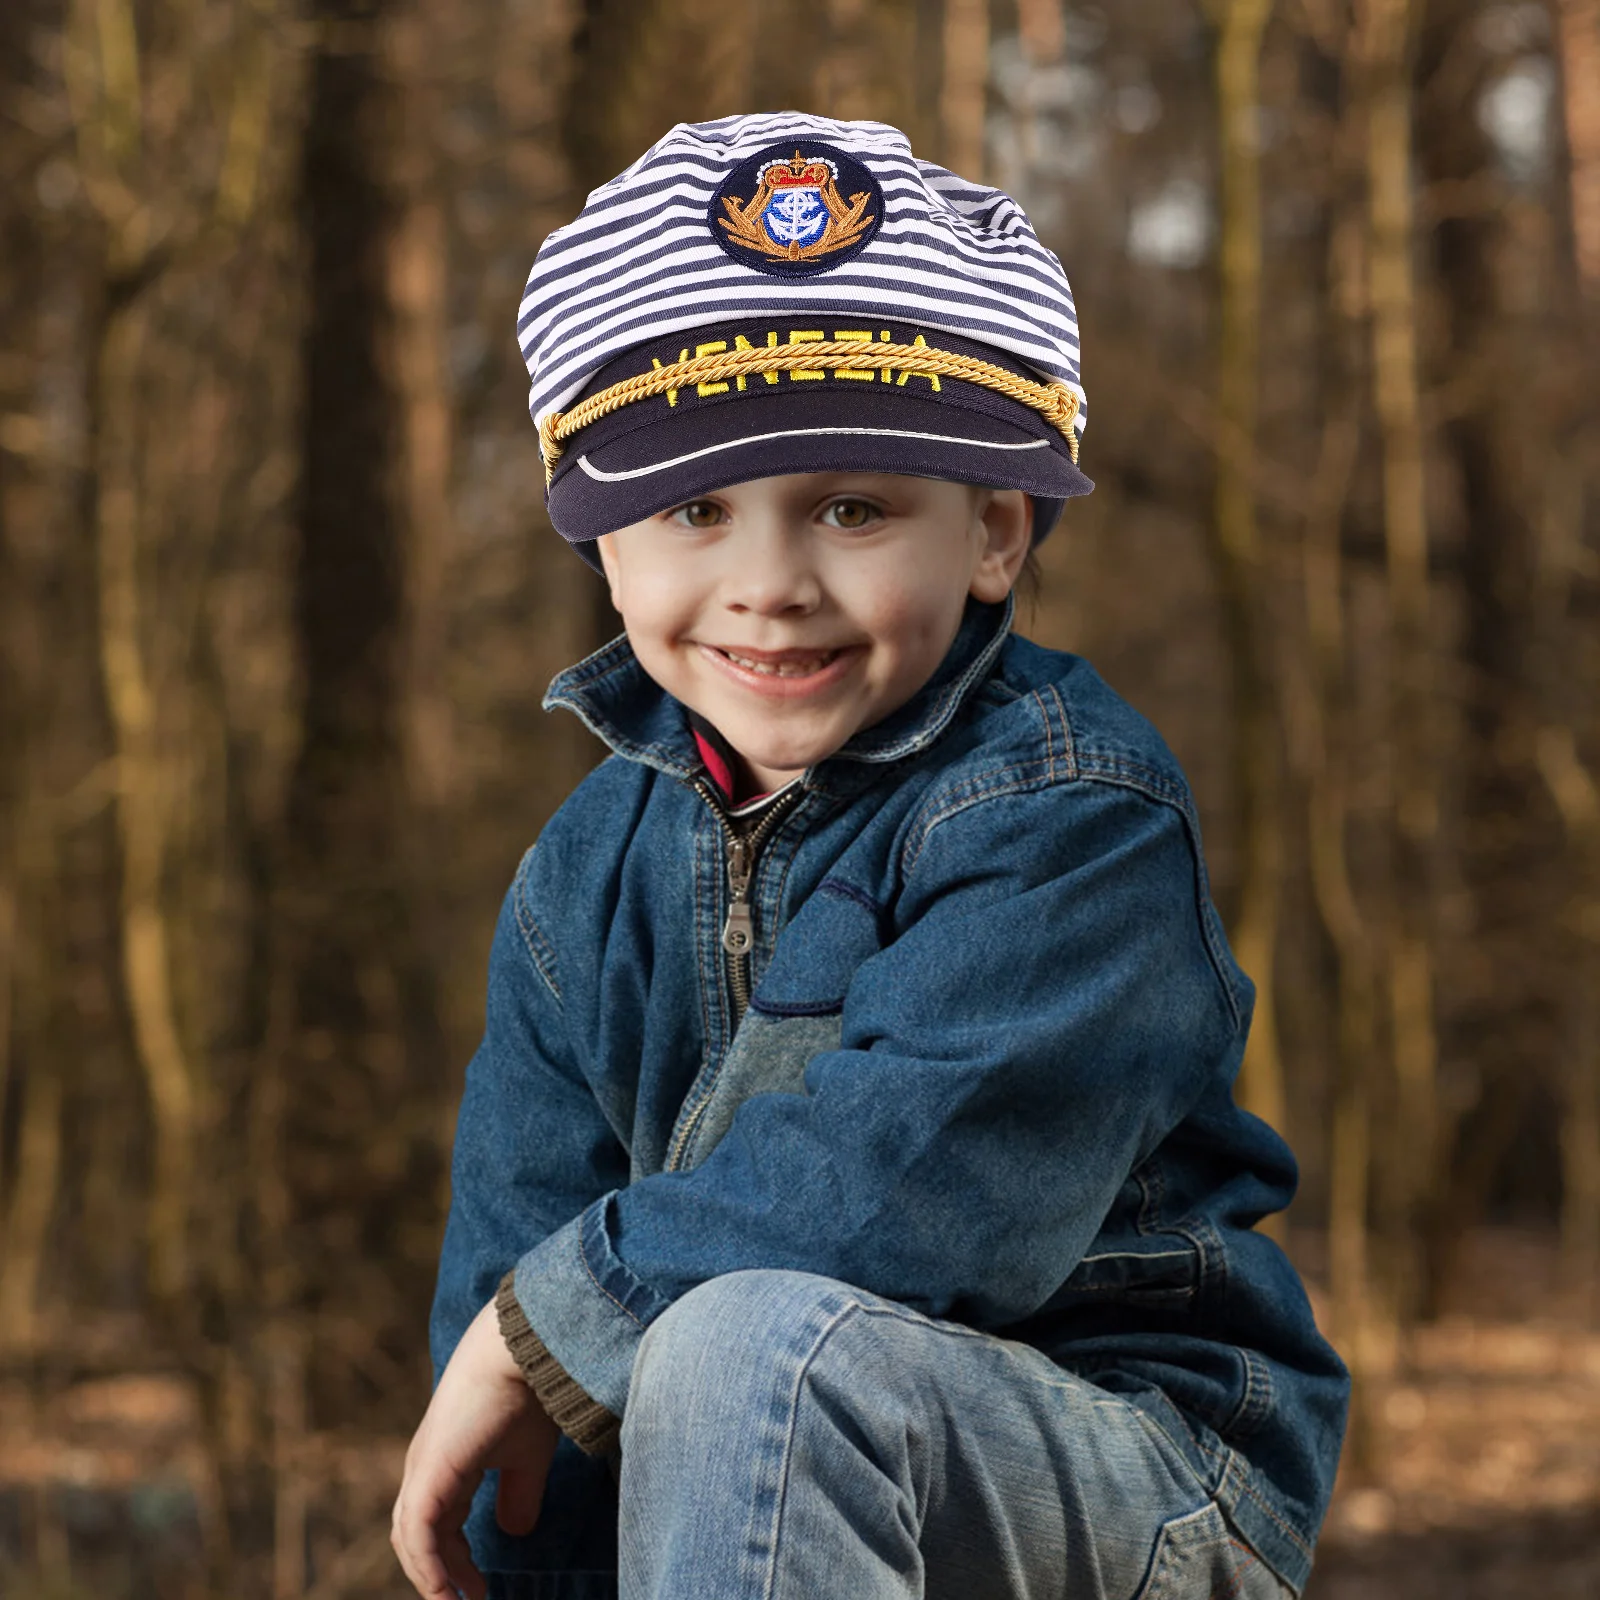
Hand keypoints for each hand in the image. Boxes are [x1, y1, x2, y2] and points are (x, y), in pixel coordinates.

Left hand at [391, 1295, 560, 1599]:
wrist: (521, 1350)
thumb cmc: (527, 1392)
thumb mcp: (527, 1457)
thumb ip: (519, 1494)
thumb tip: (515, 1532)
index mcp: (443, 1463)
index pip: (433, 1524)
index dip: (451, 1562)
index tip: (478, 1590)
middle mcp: (425, 1468)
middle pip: (416, 1535)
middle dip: (439, 1573)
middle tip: (468, 1599)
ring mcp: (423, 1469)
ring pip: (411, 1537)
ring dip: (432, 1575)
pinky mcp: (430, 1471)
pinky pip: (419, 1531)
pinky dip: (429, 1565)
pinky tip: (446, 1589)